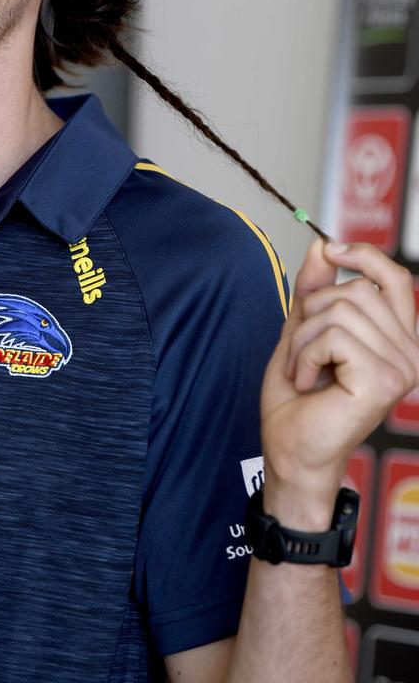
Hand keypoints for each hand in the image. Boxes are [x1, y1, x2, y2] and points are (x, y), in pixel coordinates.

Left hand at [259, 239, 418, 527]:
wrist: (290, 450)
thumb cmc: (298, 399)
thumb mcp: (302, 330)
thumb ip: (315, 290)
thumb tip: (322, 245)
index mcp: (398, 339)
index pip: (395, 278)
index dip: (364, 255)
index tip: (330, 250)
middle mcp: (410, 353)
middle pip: (355, 291)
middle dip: (311, 314)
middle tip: (303, 354)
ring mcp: (402, 368)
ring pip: (340, 310)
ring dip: (304, 339)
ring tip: (304, 371)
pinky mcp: (383, 381)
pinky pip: (333, 336)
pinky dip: (306, 355)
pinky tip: (308, 383)